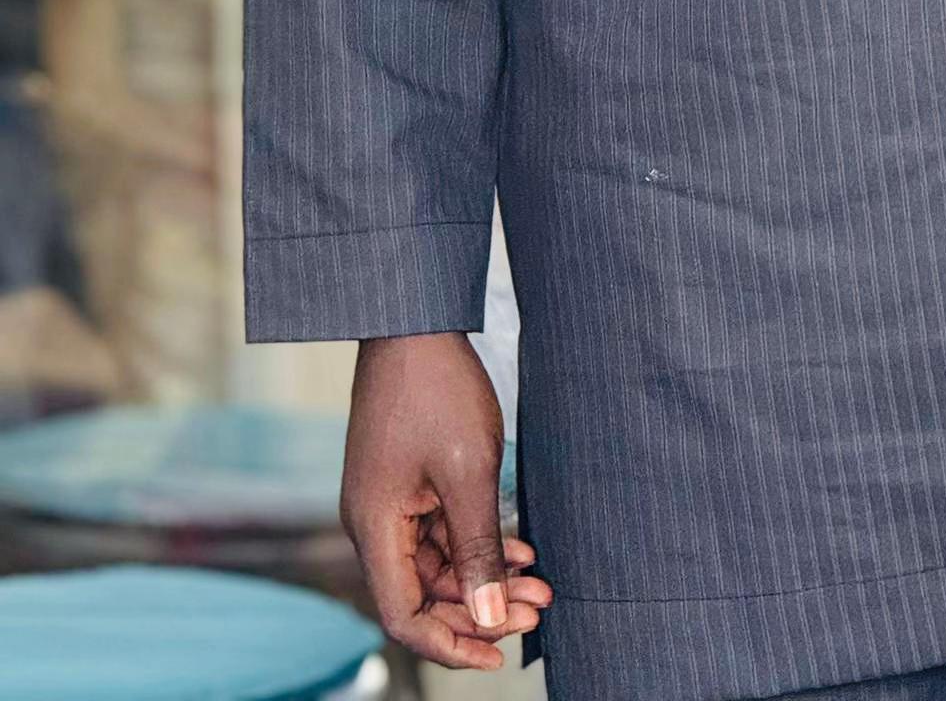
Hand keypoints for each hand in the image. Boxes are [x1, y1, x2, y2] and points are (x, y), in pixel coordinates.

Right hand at [341, 332, 552, 670]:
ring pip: (438, 562)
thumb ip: (479, 549)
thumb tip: (490, 616)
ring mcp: (390, 501)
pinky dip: (479, 542)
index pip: (404, 616)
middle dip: (481, 608)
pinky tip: (521, 547)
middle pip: (424, 594)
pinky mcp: (408, 481)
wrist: (415, 320)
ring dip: (487, 575)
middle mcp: (375, 523)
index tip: (500, 653)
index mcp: (375, 528)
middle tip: (541, 607)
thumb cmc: (437, 388)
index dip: (450, 643)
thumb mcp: (468, 472)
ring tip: (543, 579)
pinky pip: (441, 530)